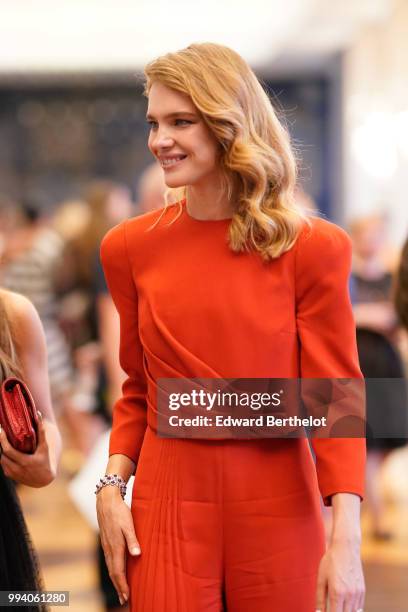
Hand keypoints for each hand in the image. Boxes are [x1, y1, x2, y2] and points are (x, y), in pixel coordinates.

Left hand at [0, 415, 54, 486]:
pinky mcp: (12, 477)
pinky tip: (9, 453)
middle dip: (1, 445)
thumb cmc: (45, 459)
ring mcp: (13, 474)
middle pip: (2, 455)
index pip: (8, 450)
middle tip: (3, 435)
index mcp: (25, 461)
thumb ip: (41, 431)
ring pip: (2, 461)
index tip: (0, 430)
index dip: (2, 440)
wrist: (45, 479)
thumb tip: (38, 414)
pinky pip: (4, 466)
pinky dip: (5, 459)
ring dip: (3, 452)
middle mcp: (17, 469)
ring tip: (7, 444)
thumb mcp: (44, 446)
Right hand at [96, 485, 140, 605]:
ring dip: (115, 580)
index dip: (122, 585)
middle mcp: (109, 549)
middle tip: (124, 600)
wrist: (106, 500)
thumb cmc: (119, 511)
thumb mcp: (129, 524)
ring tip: (121, 590)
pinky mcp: (106, 541)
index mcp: (115, 546)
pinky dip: (113, 570)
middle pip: (113, 573)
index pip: (118, 571)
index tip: (127, 596)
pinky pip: (109, 561)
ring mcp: (106, 545)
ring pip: (110, 567)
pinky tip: (116, 572)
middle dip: (119, 587)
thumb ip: (133, 539)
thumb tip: (137, 554)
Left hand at [316, 540, 364, 611]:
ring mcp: (358, 593)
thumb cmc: (331, 561)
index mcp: (337, 592)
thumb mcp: (321, 578)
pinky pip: (359, 607)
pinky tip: (346, 605)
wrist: (346, 548)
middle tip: (332, 608)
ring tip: (338, 606)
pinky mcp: (362, 590)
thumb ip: (320, 598)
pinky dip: (353, 609)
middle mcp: (349, 595)